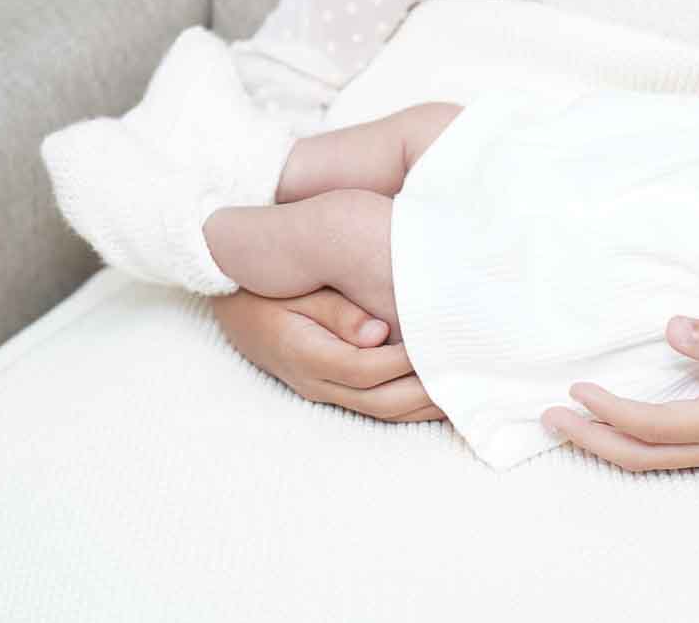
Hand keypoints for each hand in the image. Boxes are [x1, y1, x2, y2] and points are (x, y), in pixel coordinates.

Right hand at [207, 286, 442, 421]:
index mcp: (306, 355)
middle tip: (466, 378)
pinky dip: (408, 404)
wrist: (232, 304)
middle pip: (380, 401)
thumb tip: (378, 335)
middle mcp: (315, 381)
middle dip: (425, 394)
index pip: (366, 369)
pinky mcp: (331, 388)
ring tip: (463, 394)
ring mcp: (322, 389)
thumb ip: (337, 312)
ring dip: (422, 407)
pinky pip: (375, 404)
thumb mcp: (297, 290)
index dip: (404, 362)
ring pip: (380, 410)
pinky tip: (437, 395)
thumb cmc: (267, 288)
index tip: (438, 345)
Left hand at [540, 316, 698, 471]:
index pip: (651, 427)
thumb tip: (671, 330)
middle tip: (548, 420)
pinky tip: (628, 426)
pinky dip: (639, 445)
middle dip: (591, 441)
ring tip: (574, 424)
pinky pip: (674, 457)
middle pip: (641, 458)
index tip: (573, 392)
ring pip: (656, 463)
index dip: (607, 413)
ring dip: (610, 445)